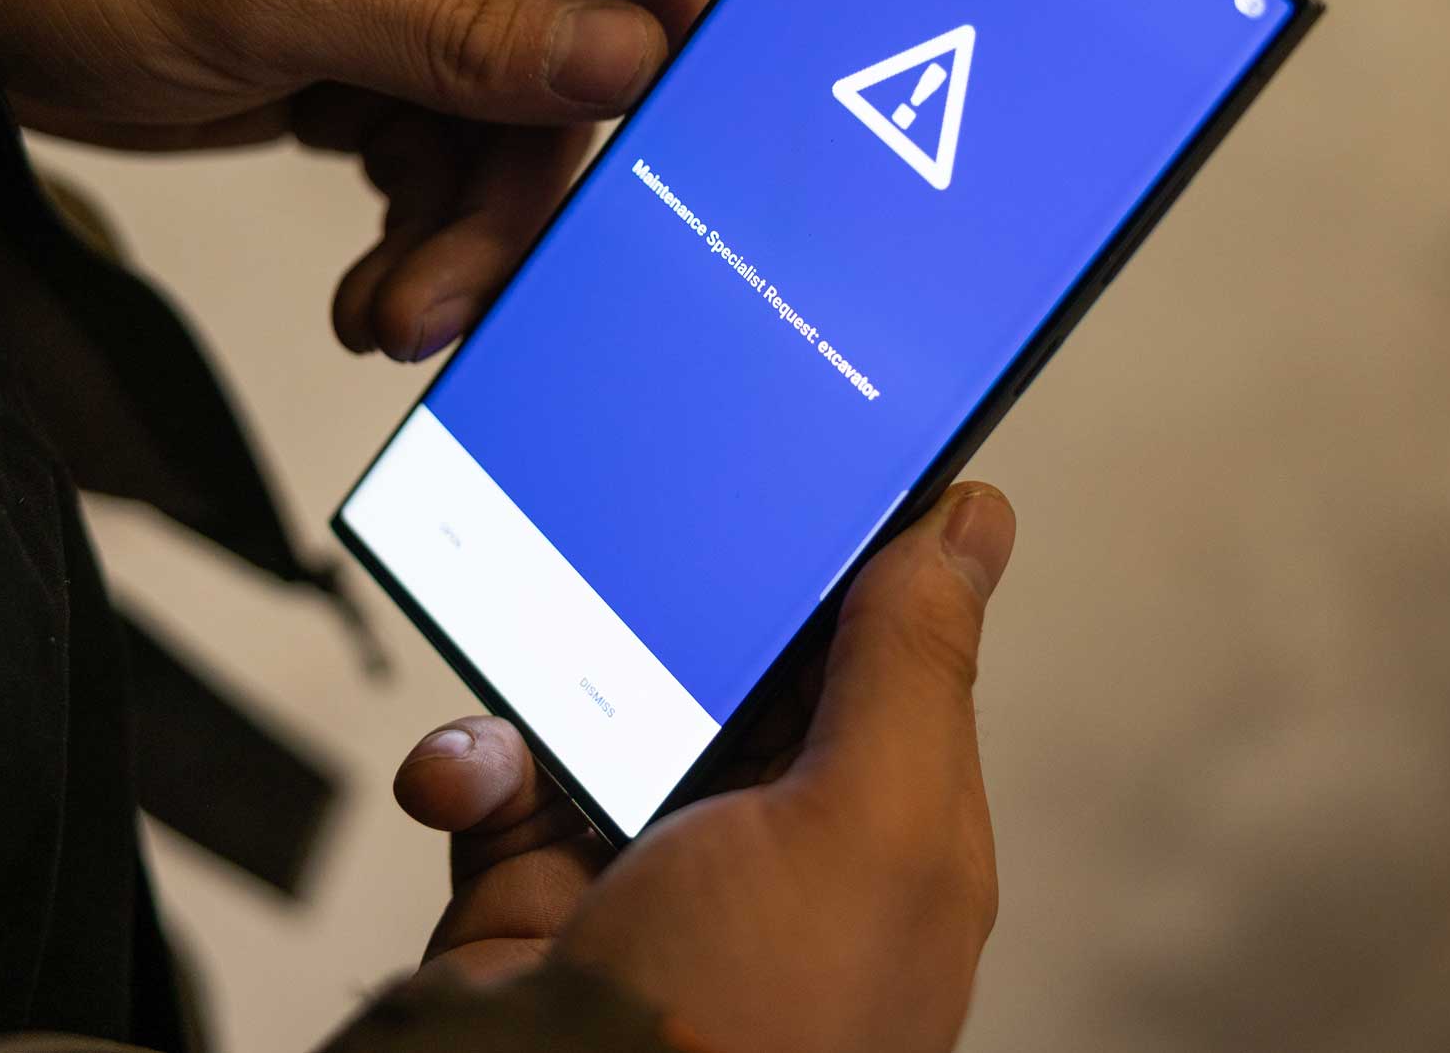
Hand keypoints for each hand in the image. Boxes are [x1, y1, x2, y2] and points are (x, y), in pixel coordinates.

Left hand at [0, 0, 774, 358]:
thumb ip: (462, 28)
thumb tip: (637, 54)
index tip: (813, 93)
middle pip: (604, 53)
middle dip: (560, 179)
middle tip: (495, 283)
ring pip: (522, 136)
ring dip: (472, 238)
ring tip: (393, 317)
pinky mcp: (370, 67)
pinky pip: (446, 166)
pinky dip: (418, 241)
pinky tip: (371, 299)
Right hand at [390, 482, 1016, 1052]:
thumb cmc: (743, 1035)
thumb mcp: (867, 827)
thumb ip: (911, 666)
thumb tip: (973, 525)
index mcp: (891, 834)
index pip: (889, 655)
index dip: (855, 556)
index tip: (805, 455)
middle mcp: (778, 852)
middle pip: (742, 664)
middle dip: (686, 598)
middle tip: (645, 530)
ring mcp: (653, 873)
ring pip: (609, 700)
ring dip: (559, 665)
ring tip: (536, 644)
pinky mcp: (536, 895)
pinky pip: (503, 775)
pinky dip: (475, 759)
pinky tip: (478, 771)